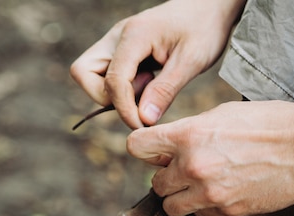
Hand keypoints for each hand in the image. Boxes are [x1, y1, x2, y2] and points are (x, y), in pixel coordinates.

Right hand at [69, 0, 245, 128]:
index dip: (124, 109)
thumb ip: (165, 90)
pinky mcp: (121, 50)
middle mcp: (117, 36)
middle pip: (83, 73)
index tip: (142, 125)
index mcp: (135, 35)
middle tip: (141, 100)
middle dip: (107, 97)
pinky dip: (122, 88)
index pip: (113, 80)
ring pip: (90, 74)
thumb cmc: (204, 28)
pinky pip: (106, 74)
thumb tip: (143, 118)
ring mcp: (116, 42)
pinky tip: (149, 85)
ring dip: (113, 93)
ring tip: (148, 89)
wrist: (209, 7)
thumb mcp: (192, 61)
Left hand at [127, 95, 293, 215]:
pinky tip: (224, 191)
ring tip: (199, 186)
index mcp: (189, 135)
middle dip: (167, 177)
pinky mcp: (229, 211)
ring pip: (171, 207)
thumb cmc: (269, 122)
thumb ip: (189, 131)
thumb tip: (167, 146)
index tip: (154, 151)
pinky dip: (206, 206)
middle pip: (155, 183)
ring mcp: (211, 192)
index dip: (144, 149)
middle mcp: (194, 166)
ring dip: (181, 198)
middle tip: (184, 170)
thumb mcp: (222, 114)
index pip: (137, 147)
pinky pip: (201, 215)